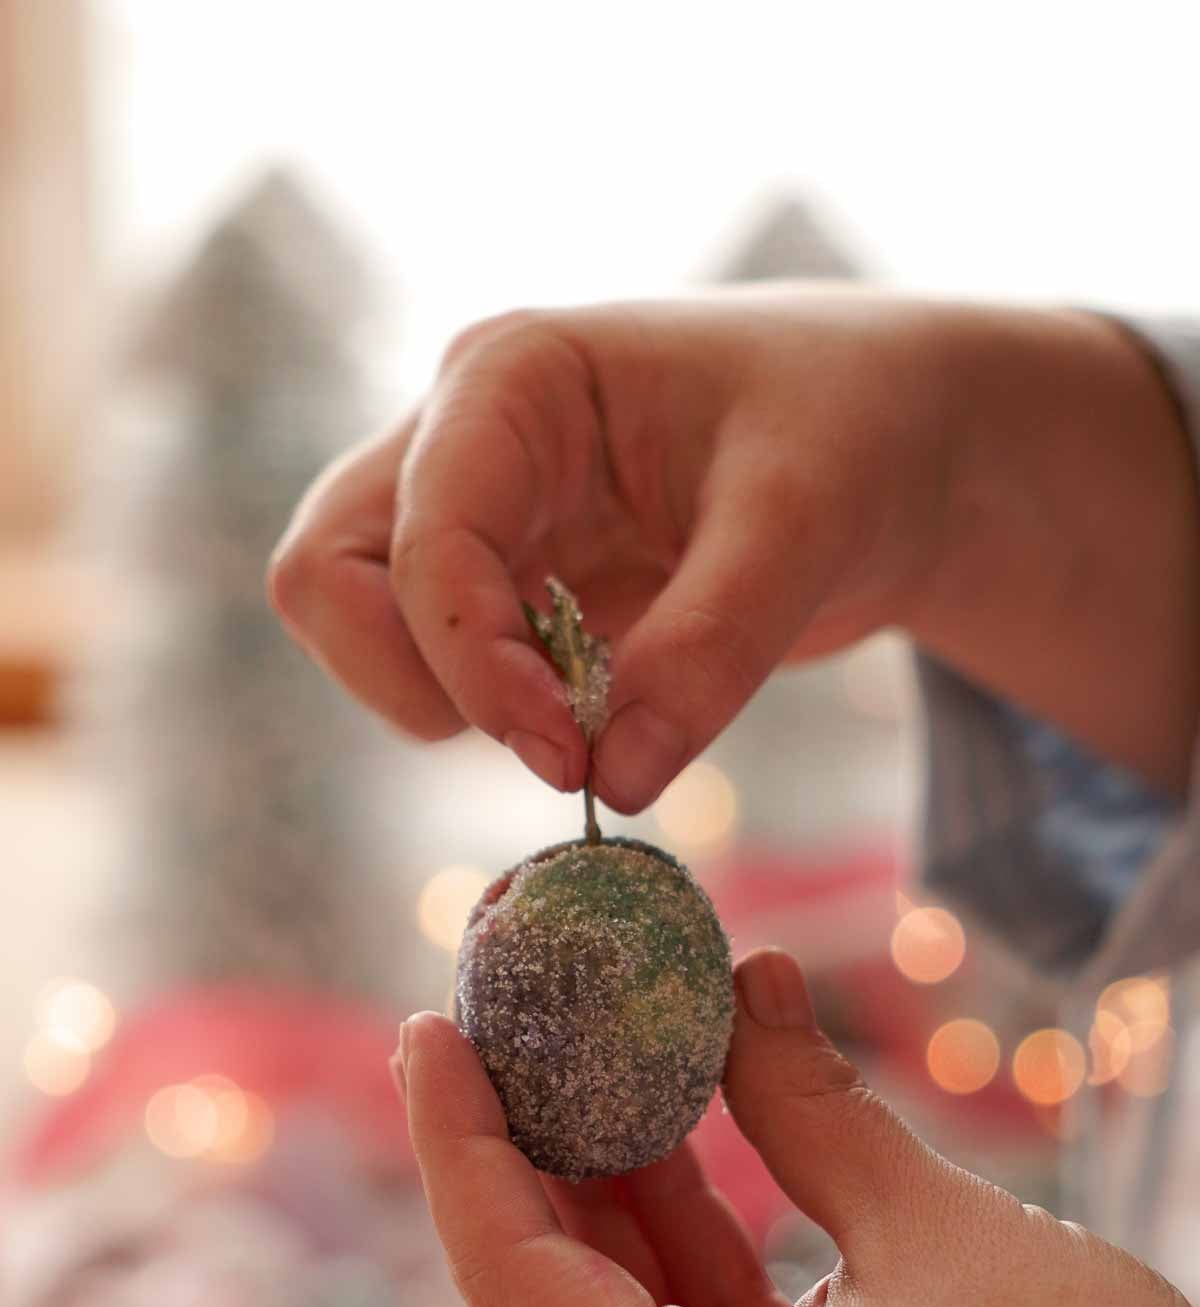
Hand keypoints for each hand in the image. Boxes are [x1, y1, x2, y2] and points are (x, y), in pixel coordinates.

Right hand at [270, 291, 1199, 805]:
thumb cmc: (854, 432)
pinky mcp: (502, 581)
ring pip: (358, 624)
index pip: (419, 534)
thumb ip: (708, 651)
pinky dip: (493, 716)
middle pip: (327, 574)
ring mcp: (472, 511)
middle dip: (416, 681)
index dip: (470, 662)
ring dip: (449, 704)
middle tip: (552, 748)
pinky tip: (598, 715)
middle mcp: (464, 436)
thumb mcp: (804, 526)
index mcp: (516, 376)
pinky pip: (435, 663)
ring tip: (590, 723)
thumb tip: (612, 783)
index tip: (569, 758)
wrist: (895, 439)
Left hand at [397, 947, 1199, 1306]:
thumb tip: (744, 980)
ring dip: (606, 1217)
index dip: (462, 1142)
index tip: (429, 1028)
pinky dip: (676, 1279)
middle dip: (526, 1168)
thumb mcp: (933, 1228)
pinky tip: (676, 1162)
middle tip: (502, 1036)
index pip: (516, 1284)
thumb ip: (805, 1105)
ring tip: (590, 1074)